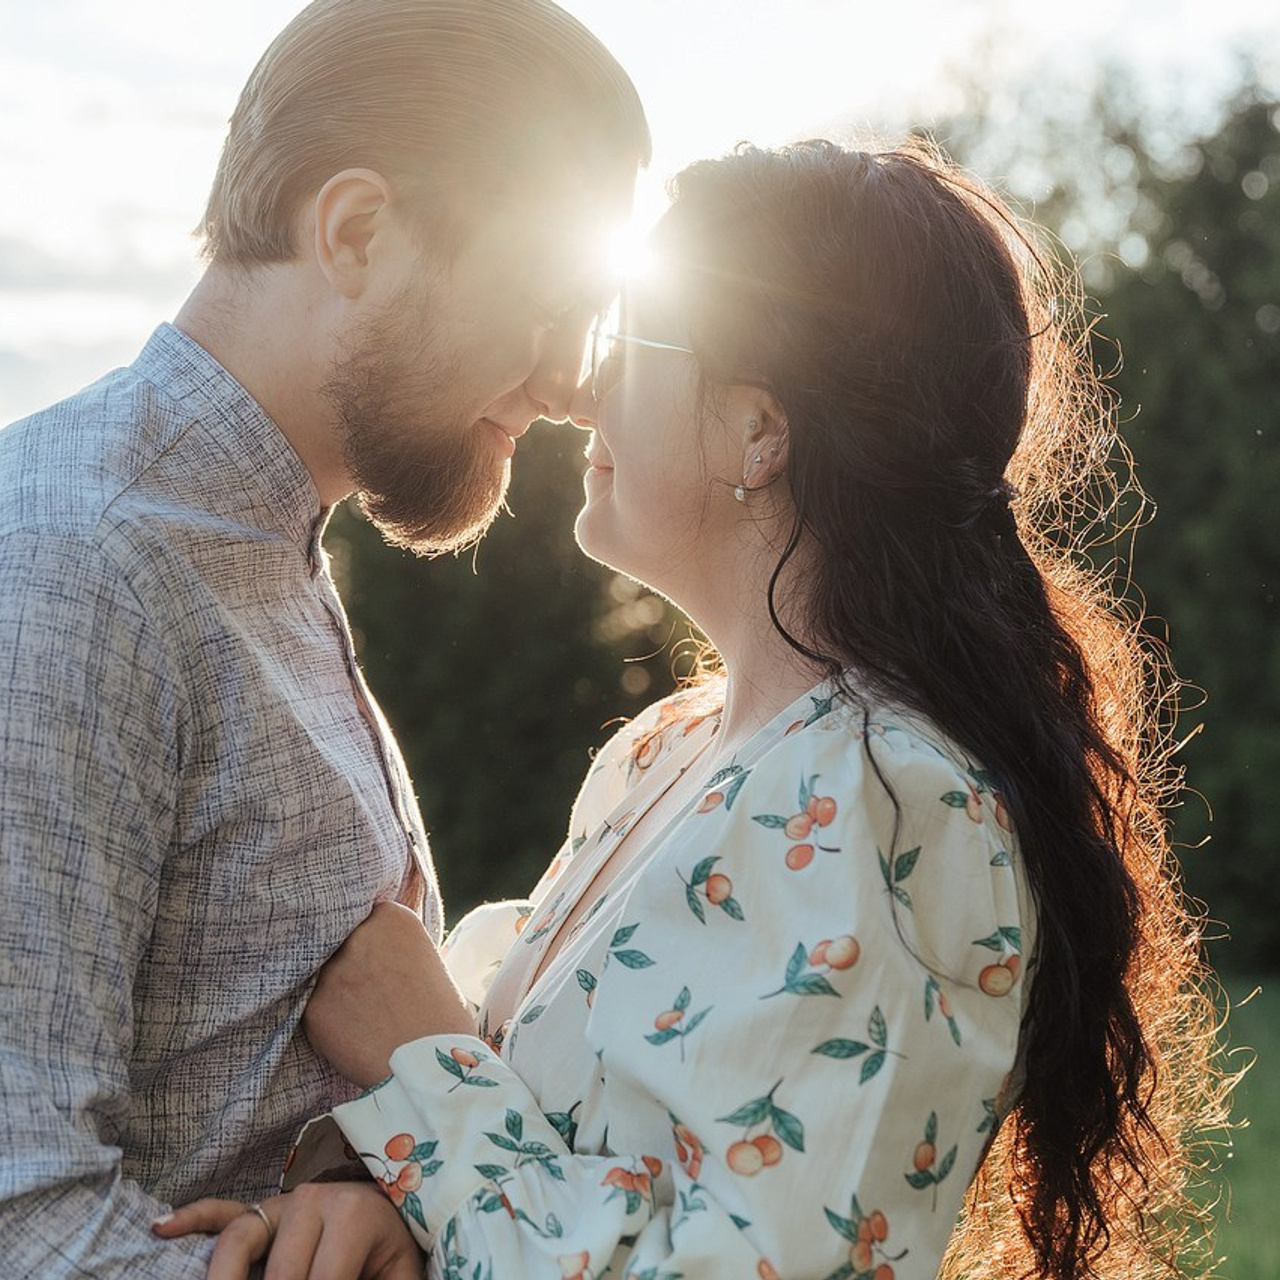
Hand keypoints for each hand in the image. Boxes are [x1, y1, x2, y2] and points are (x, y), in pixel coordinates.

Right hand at [152, 1184, 420, 1278]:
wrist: (390, 1208)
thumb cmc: (393, 1251)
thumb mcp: (400, 1277)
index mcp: (355, 1216)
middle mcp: (314, 1201)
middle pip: (280, 1274)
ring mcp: (282, 1201)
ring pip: (240, 1241)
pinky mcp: (262, 1208)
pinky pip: (221, 1211)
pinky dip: (192, 1217)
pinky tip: (161, 1227)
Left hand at [305, 901, 475, 1086]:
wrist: (433, 1068)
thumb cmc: (440, 1018)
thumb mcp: (425, 961)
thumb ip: (391, 946)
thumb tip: (367, 950)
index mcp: (392, 917)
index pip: (362, 915)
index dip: (366, 940)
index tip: (375, 958)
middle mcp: (360, 935)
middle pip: (338, 941)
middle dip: (347, 961)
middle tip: (365, 990)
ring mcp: (334, 971)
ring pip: (322, 976)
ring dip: (335, 992)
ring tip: (363, 1018)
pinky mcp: (315, 1007)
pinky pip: (314, 1010)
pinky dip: (329, 1023)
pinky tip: (354, 1037)